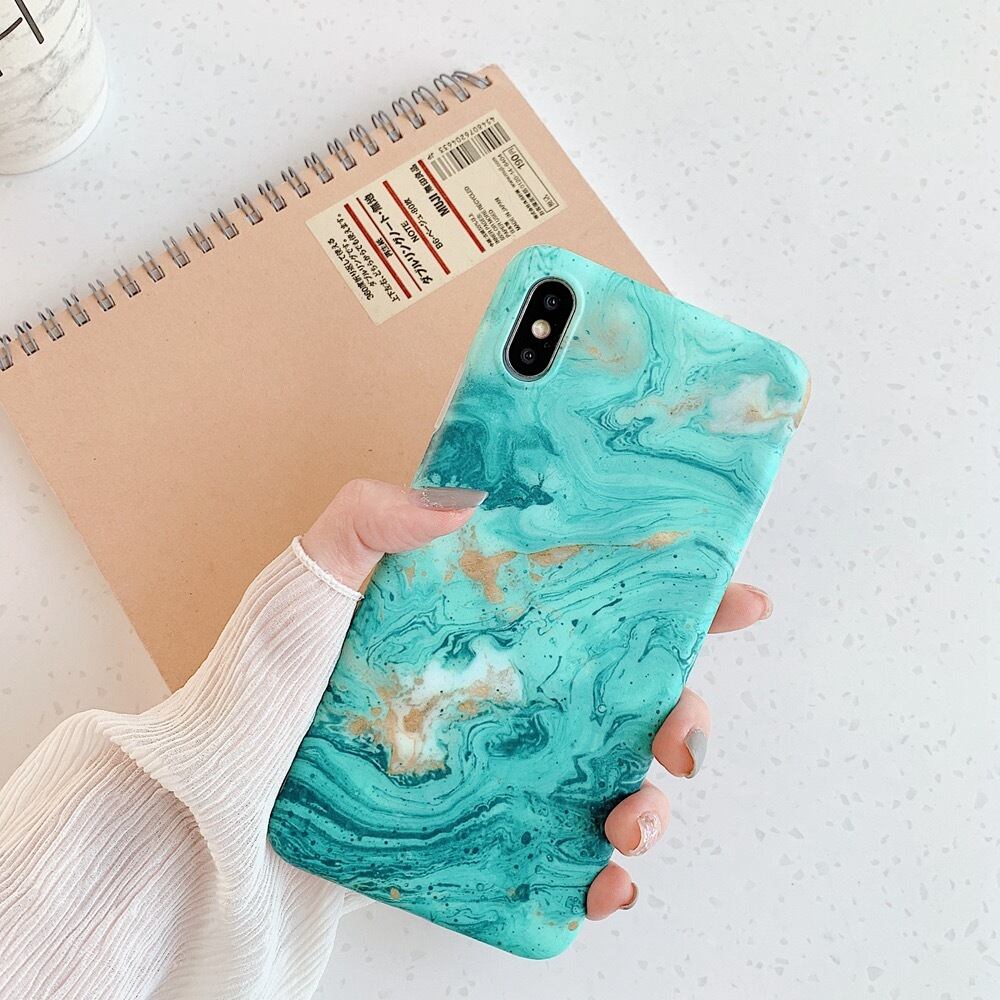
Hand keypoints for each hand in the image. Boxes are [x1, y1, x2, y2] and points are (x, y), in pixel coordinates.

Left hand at [301, 479, 773, 920]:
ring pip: (613, 780)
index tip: (738, 595)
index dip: (678, 595)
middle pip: (630, 697)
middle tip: (680, 734)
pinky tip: (602, 882)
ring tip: (635, 819)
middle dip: (686, 715)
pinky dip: (603, 879)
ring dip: (653, 803)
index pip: (596, 598)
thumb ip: (370, 518)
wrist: (208, 814)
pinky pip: (565, 860)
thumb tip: (463, 497)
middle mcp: (505, 694)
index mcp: (486, 625)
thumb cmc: (255, 692)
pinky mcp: (484, 837)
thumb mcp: (309, 580)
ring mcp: (499, 768)